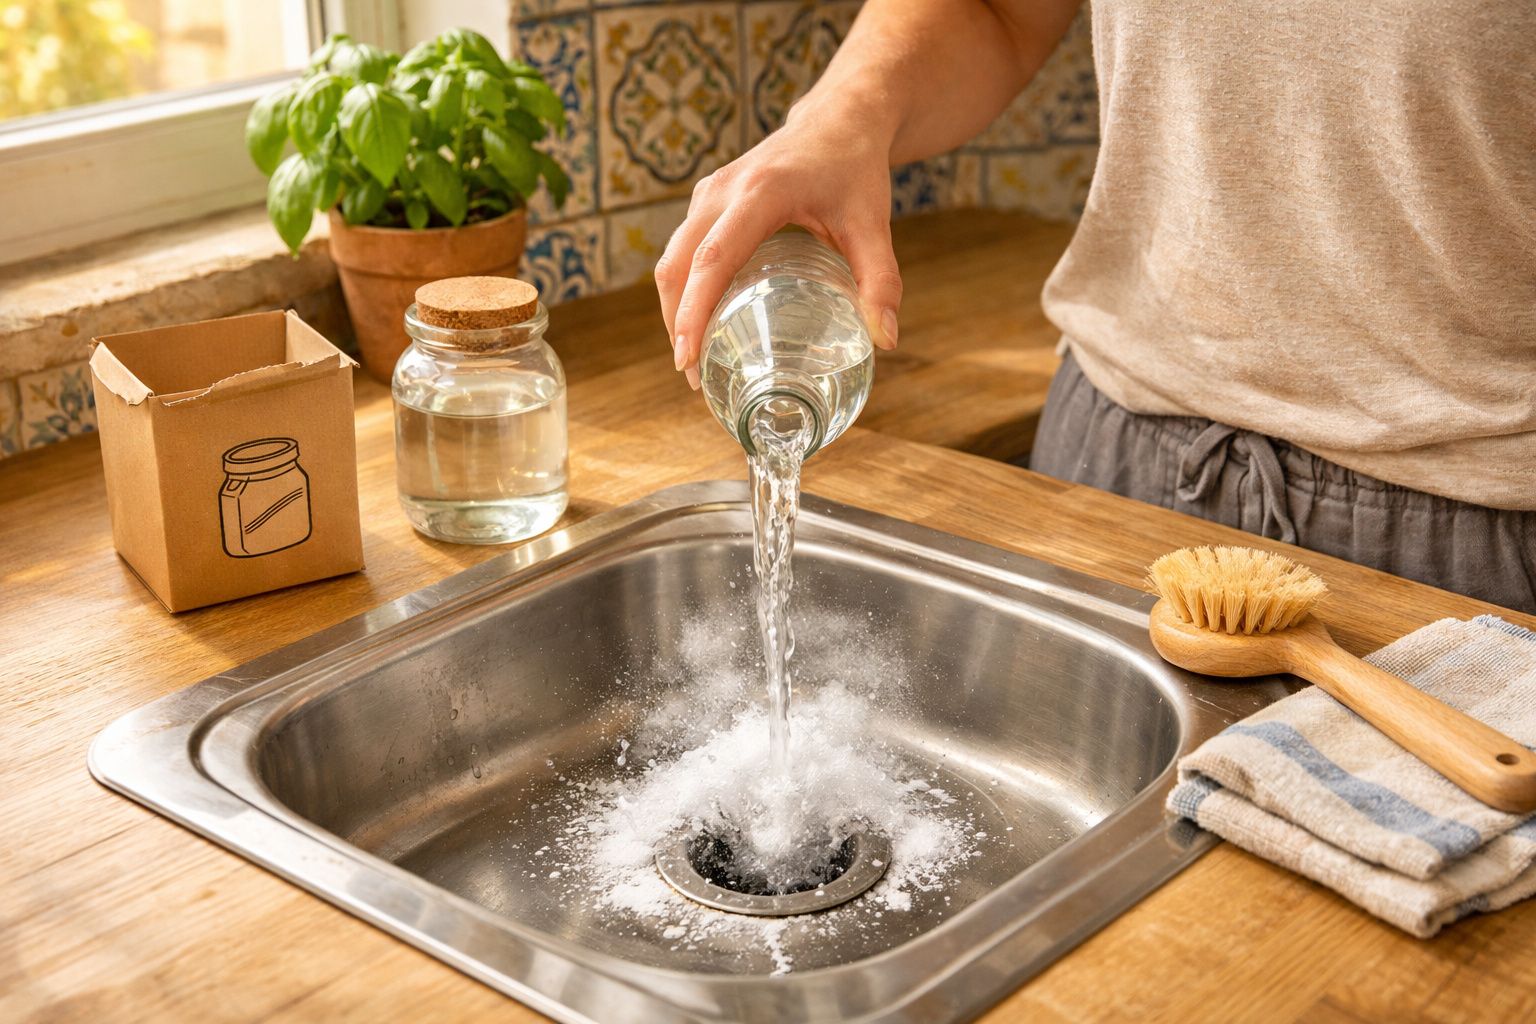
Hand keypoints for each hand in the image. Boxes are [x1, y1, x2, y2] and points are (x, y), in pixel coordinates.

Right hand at [655, 100, 901, 388]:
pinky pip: (682, 249)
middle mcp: (723, 189)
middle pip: (678, 264)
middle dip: (677, 322)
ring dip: (675, 309)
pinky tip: (702, 322)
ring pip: (672, 258)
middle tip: (694, 376)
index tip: (688, 357)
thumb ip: (881, 280)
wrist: (841, 116)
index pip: (713, 259)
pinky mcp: (708, 199)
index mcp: (760, 192)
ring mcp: (709, 192)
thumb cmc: (855, 167)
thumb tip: (886, 340)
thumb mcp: (873, 223)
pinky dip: (683, 288)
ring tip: (695, 359)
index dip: (694, 311)